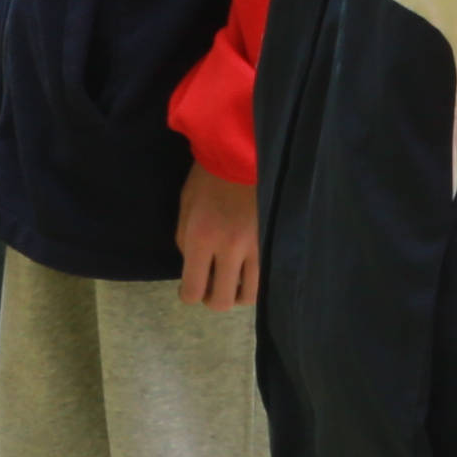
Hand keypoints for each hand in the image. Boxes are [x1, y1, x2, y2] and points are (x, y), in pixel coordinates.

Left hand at [175, 167, 259, 308]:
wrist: (243, 156)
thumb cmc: (207, 179)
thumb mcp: (185, 208)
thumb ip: (185, 241)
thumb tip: (193, 268)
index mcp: (200, 238)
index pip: (193, 289)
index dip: (188, 295)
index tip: (188, 288)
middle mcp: (228, 248)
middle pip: (221, 301)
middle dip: (211, 299)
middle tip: (209, 286)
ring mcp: (254, 248)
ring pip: (247, 296)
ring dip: (235, 293)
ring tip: (230, 279)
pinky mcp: (270, 243)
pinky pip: (263, 279)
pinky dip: (252, 282)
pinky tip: (245, 270)